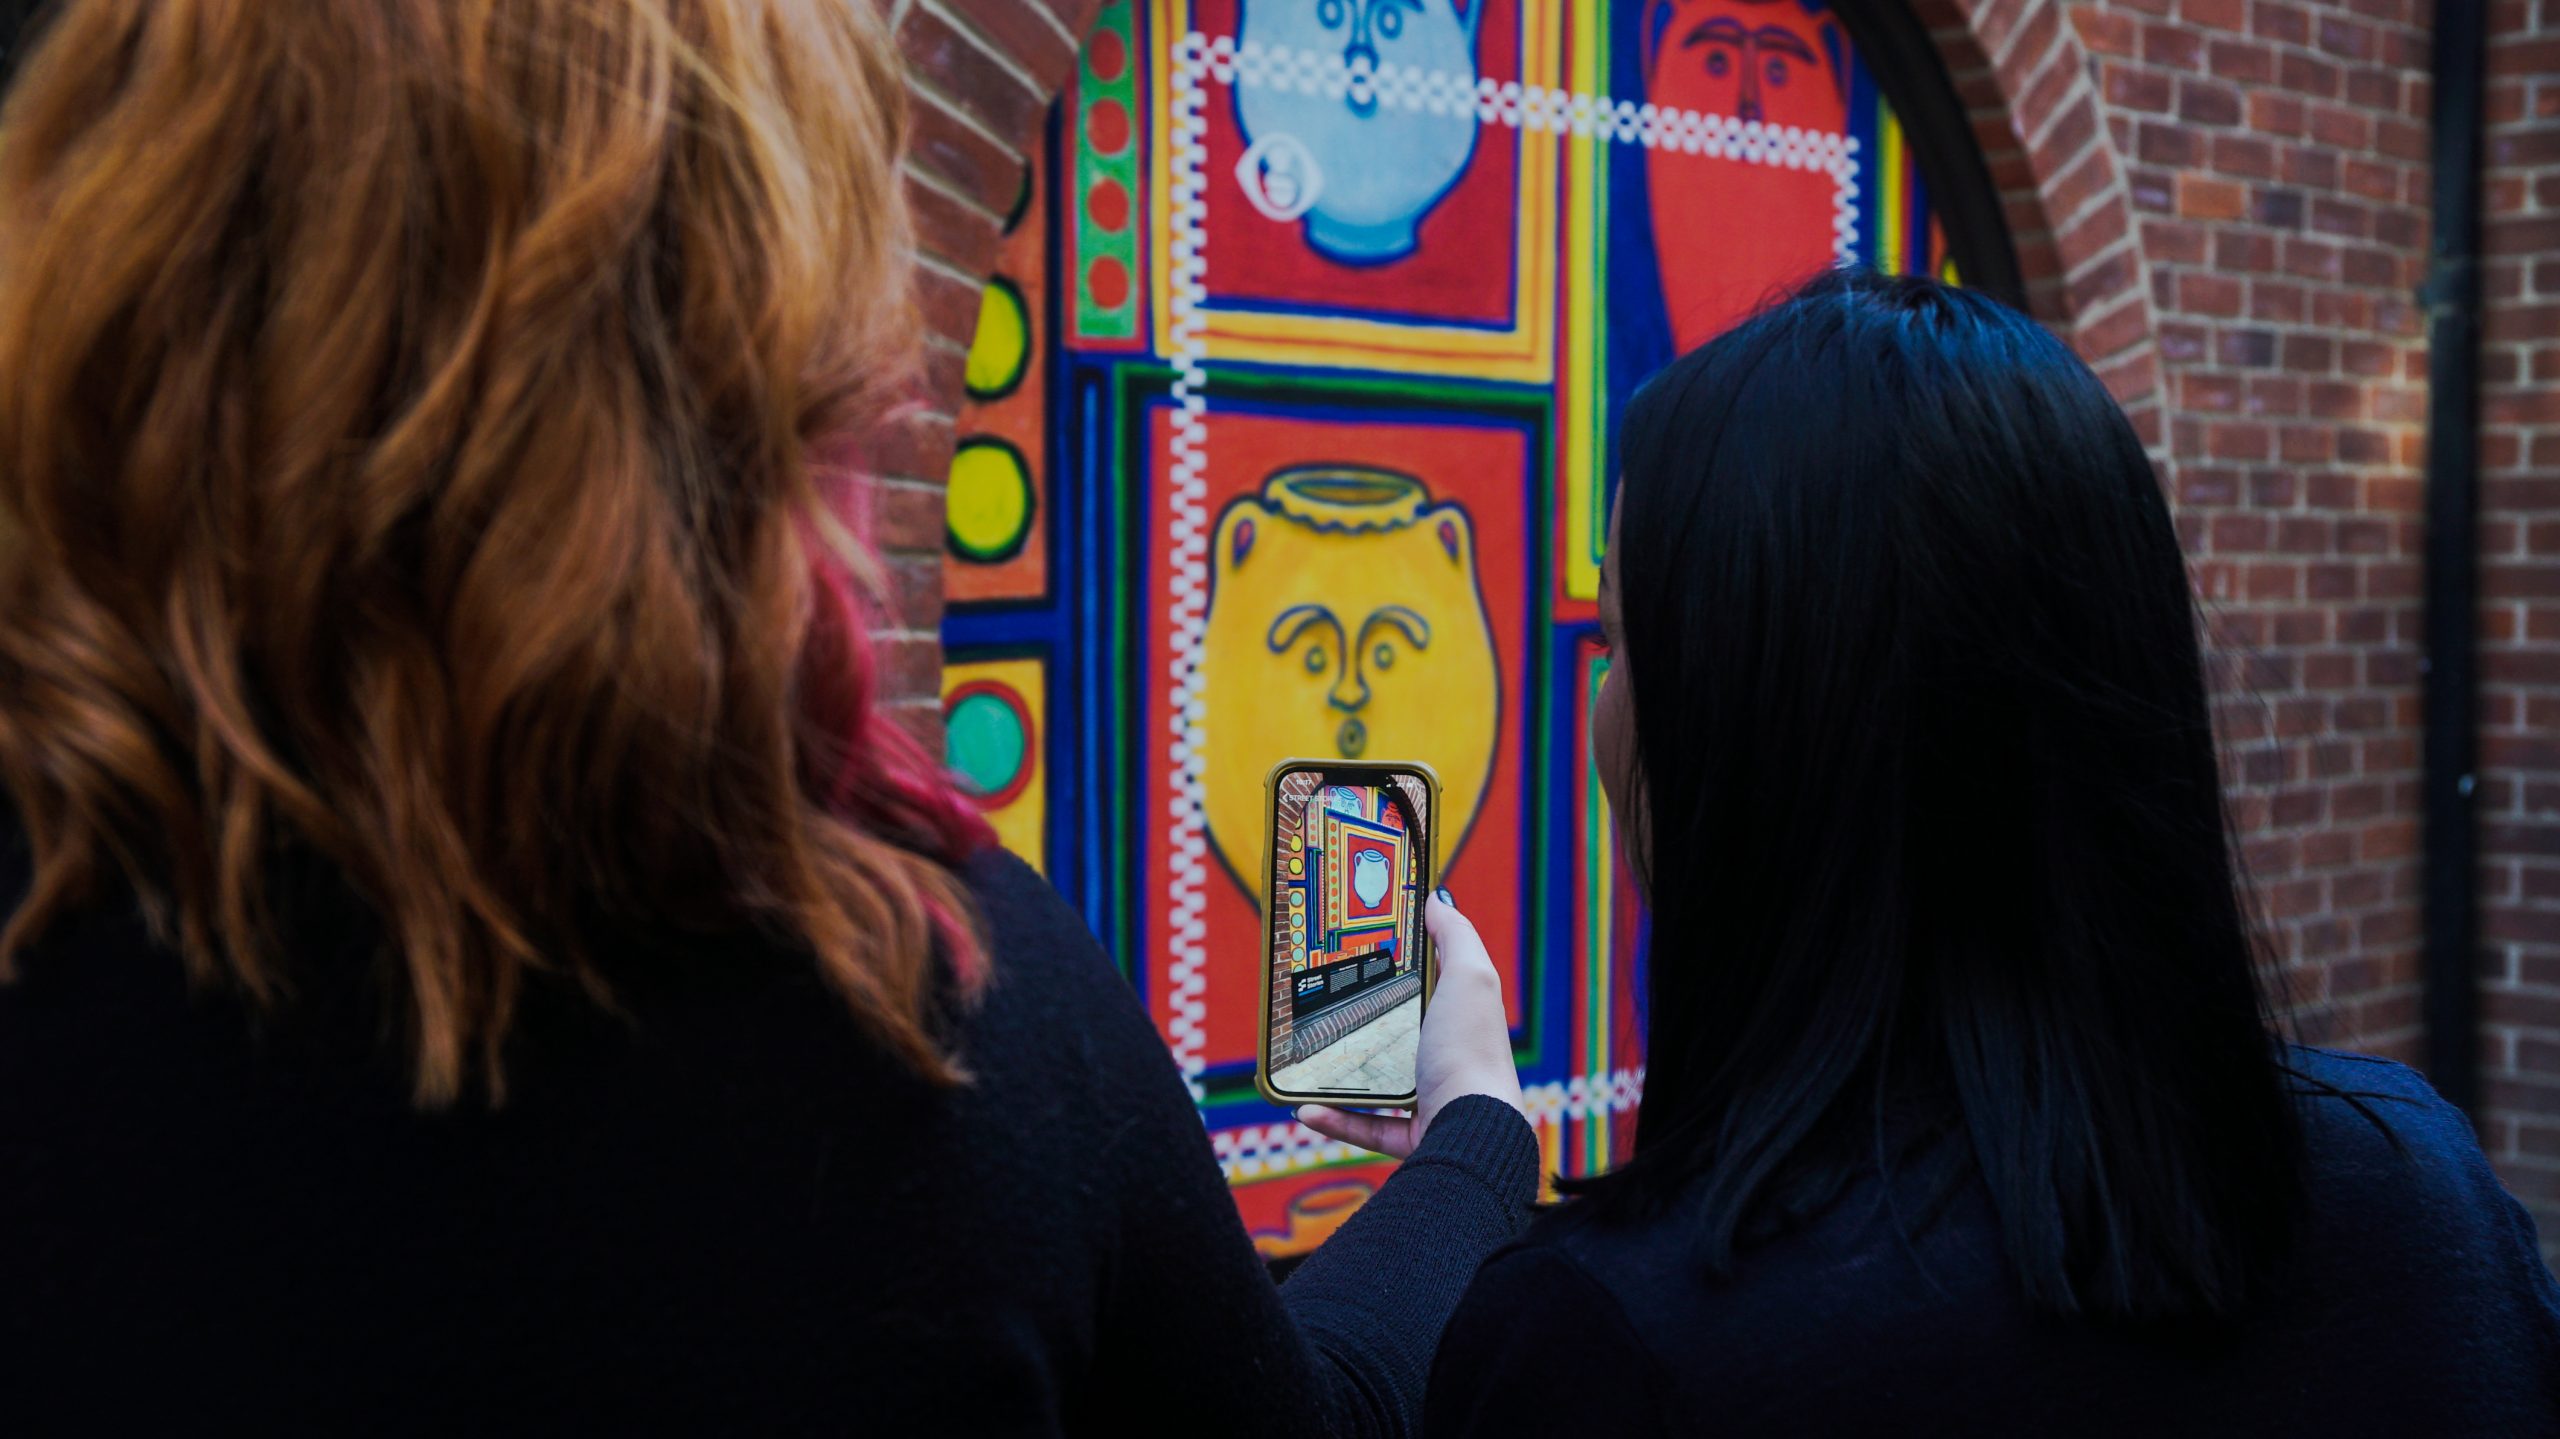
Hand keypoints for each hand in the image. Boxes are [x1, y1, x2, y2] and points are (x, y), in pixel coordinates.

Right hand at [1297, 890, 1524, 1158]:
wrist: (1471, 1130)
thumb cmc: (1471, 1050)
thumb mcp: (1469, 977)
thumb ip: (1455, 936)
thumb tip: (1437, 897)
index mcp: (1459, 1016)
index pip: (1428, 981)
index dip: (1398, 963)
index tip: (1354, 948)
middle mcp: (1447, 1055)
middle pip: (1397, 1031)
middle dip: (1359, 1020)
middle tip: (1317, 1002)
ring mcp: (1430, 1098)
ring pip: (1376, 1082)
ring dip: (1336, 1073)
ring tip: (1302, 1055)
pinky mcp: (1412, 1135)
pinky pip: (1364, 1126)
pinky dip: (1333, 1117)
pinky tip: (1303, 1107)